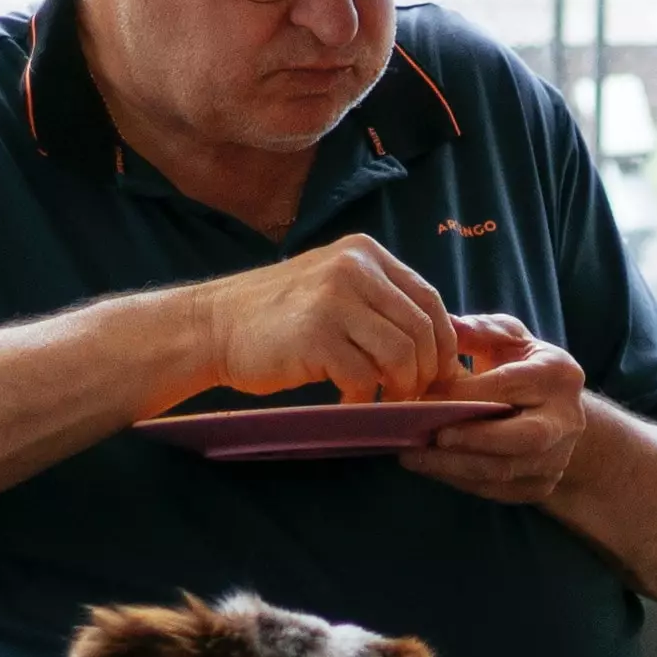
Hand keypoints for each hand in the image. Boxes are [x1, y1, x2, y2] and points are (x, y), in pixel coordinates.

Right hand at [155, 237, 461, 409]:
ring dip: (399, 388)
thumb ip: (380, 304)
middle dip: (425, 372)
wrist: (213, 326)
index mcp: (366, 252)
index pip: (430, 299)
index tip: (438, 374)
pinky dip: (363, 400)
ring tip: (382, 401)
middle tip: (411, 397)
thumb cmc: (278, 318)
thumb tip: (438, 344)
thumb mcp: (335, 290)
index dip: (444, 344)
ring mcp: (335, 299)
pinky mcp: (317, 335)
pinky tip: (348, 404)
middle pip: (423, 329)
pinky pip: (365, 378)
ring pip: (402, 355)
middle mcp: (355, 267)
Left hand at [402, 314, 592, 507]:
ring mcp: (558, 458)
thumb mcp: (507, 339)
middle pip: (524, 438)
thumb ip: (479, 331)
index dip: (462, 395)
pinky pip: (498, 490)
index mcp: (558, 374)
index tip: (421, 397)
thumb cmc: (522, 368)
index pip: (507, 387)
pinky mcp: (542, 486)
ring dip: (456, 467)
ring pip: (506, 471)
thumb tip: (445, 326)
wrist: (558, 414)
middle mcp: (567, 419)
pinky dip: (460, 482)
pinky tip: (431, 468)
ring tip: (414, 457)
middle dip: (474, 439)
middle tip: (431, 437)